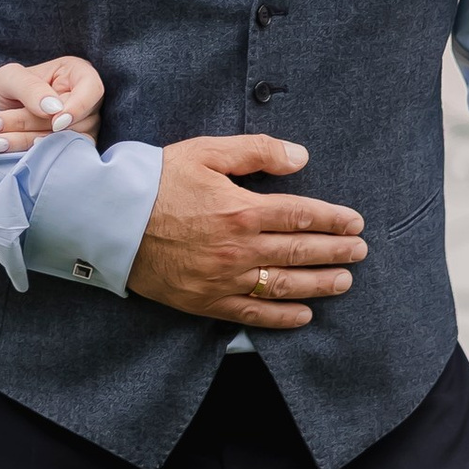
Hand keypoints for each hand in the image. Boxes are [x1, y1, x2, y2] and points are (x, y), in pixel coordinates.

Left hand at [0, 55, 105, 151]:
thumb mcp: (7, 78)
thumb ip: (30, 87)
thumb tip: (54, 110)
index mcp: (75, 74)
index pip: (92, 88)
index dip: (78, 106)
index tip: (55, 122)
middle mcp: (83, 101)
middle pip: (75, 119)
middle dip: (33, 124)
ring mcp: (80, 128)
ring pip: (65, 141)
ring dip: (27, 141)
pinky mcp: (69, 149)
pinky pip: (60, 157)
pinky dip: (34, 156)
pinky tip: (12, 154)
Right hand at [125, 133, 365, 327]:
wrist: (108, 221)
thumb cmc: (155, 182)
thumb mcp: (205, 152)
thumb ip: (256, 151)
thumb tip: (300, 157)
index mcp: (242, 209)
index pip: (301, 216)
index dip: (333, 220)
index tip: (354, 222)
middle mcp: (238, 248)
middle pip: (300, 252)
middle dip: (336, 252)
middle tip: (360, 252)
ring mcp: (224, 279)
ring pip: (284, 285)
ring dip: (319, 284)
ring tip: (344, 281)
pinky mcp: (206, 301)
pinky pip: (252, 315)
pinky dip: (282, 317)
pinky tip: (305, 315)